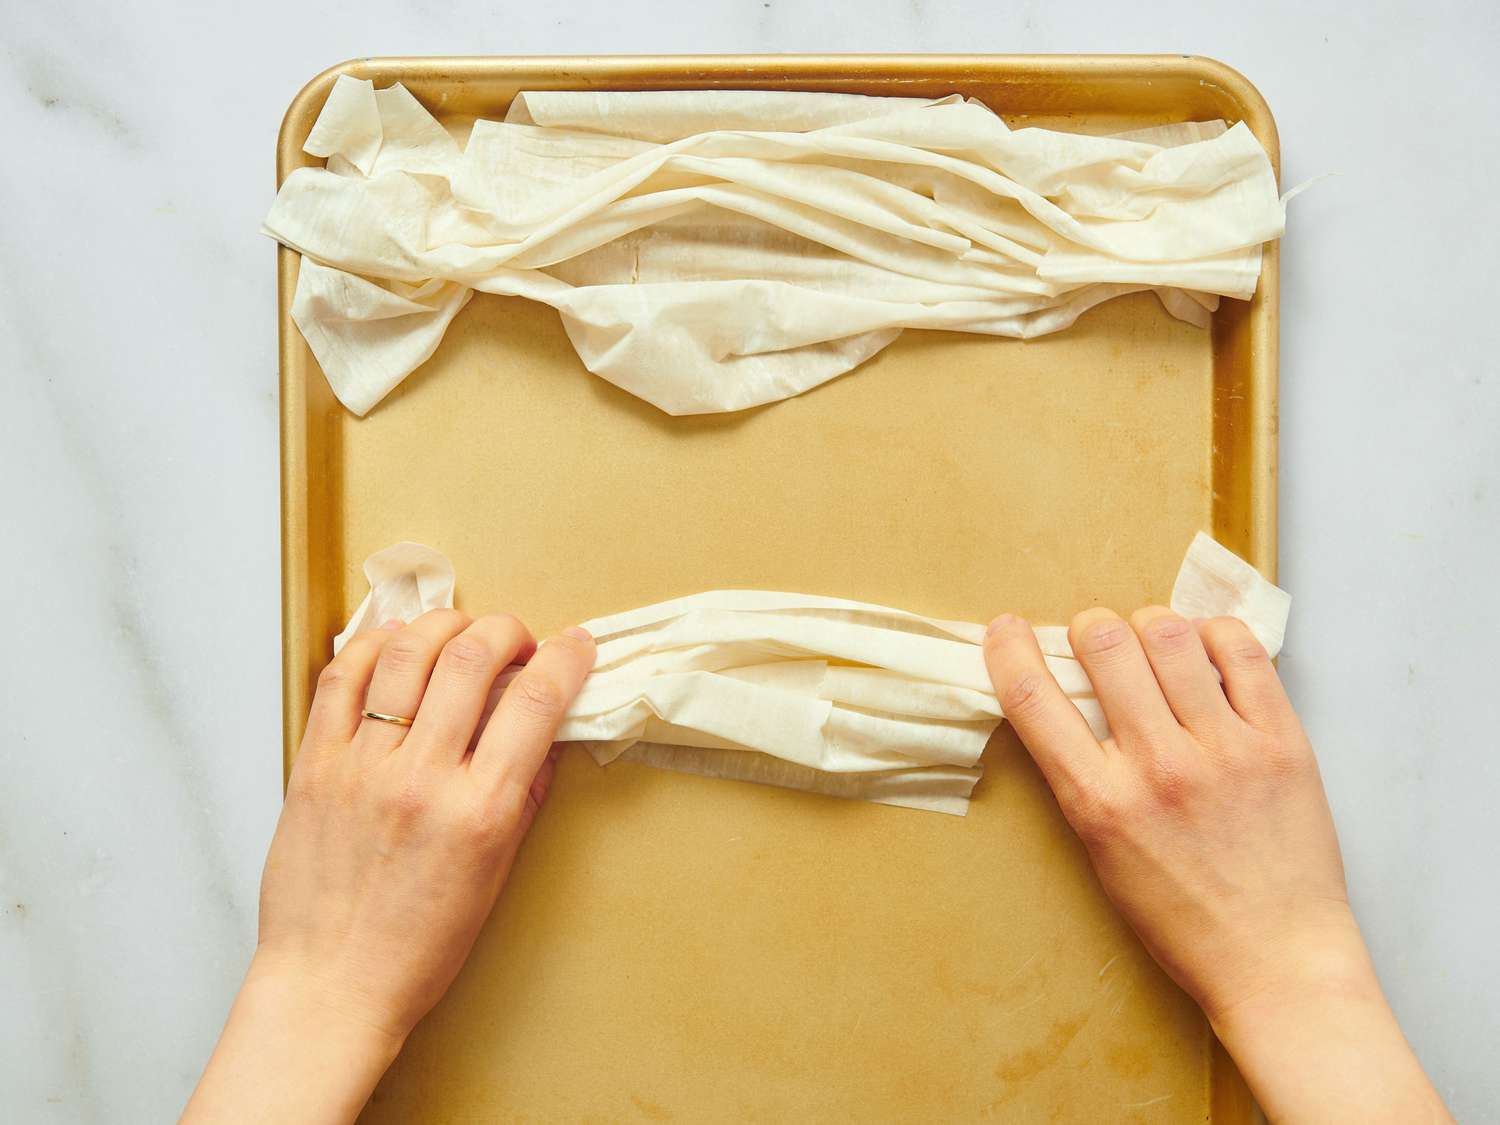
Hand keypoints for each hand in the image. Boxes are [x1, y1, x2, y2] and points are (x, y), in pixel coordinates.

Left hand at [183, 610, 595, 1123]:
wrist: (331, 985)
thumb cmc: (419, 945)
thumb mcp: (496, 874)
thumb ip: (523, 795)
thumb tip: (544, 732)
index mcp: (480, 812)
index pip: (535, 702)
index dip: (567, 657)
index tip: (576, 644)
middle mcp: (422, 779)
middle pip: (473, 658)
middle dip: (509, 630)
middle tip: (518, 639)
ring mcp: (362, 766)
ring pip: (408, 652)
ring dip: (446, 624)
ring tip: (460, 633)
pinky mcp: (314, 764)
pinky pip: (342, 677)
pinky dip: (374, 643)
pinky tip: (397, 642)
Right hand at [983, 607, 1449, 1122]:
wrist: (1275, 958)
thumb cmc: (1181, 917)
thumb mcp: (1101, 853)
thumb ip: (1082, 777)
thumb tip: (1066, 700)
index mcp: (1100, 803)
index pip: (1033, 699)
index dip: (1008, 650)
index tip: (1005, 629)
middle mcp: (1158, 767)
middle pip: (1104, 645)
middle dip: (1090, 627)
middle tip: (1096, 637)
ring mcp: (1224, 750)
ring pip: (1170, 635)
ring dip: (1149, 624)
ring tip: (1153, 639)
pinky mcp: (1280, 741)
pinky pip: (1242, 652)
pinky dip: (1215, 634)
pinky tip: (1207, 648)